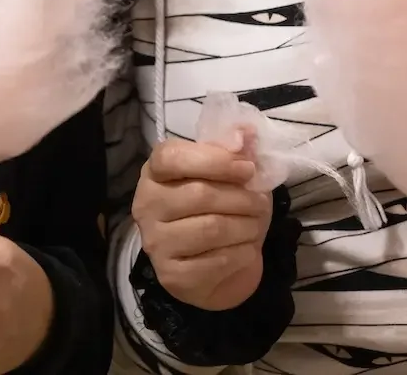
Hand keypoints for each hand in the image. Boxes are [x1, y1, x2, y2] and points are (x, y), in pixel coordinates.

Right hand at [132, 137, 271, 310]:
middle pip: (199, 194)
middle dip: (241, 197)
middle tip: (260, 202)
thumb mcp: (228, 173)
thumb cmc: (220, 208)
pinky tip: (246, 248)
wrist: (215, 266)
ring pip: (211, 229)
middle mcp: (146, 206)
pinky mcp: (172, 275)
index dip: (214, 160)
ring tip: (255, 224)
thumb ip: (236, 149)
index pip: (171, 157)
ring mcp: (156, 243)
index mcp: (155, 173)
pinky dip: (242, 253)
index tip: (247, 169)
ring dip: (246, 225)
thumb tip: (246, 132)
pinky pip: (217, 260)